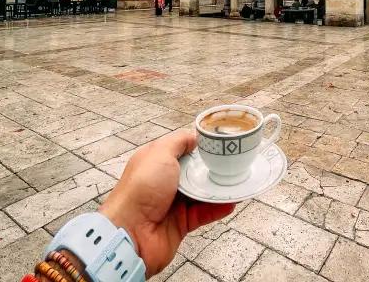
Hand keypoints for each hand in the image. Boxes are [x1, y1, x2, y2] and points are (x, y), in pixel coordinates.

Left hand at [98, 130, 234, 276]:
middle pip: (194, 171)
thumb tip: (194, 136)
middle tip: (234, 162)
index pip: (181, 149)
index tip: (218, 142)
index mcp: (156, 162)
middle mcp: (165, 181)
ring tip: (237, 181)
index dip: (198, 146)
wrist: (131, 233)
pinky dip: (217, 208)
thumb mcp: (159, 153)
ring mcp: (173, 203)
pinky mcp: (181, 223)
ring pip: (202, 193)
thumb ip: (178, 141)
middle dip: (212, 167)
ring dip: (218, 188)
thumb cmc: (141, 189)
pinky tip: (231, 201)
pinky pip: (204, 213)